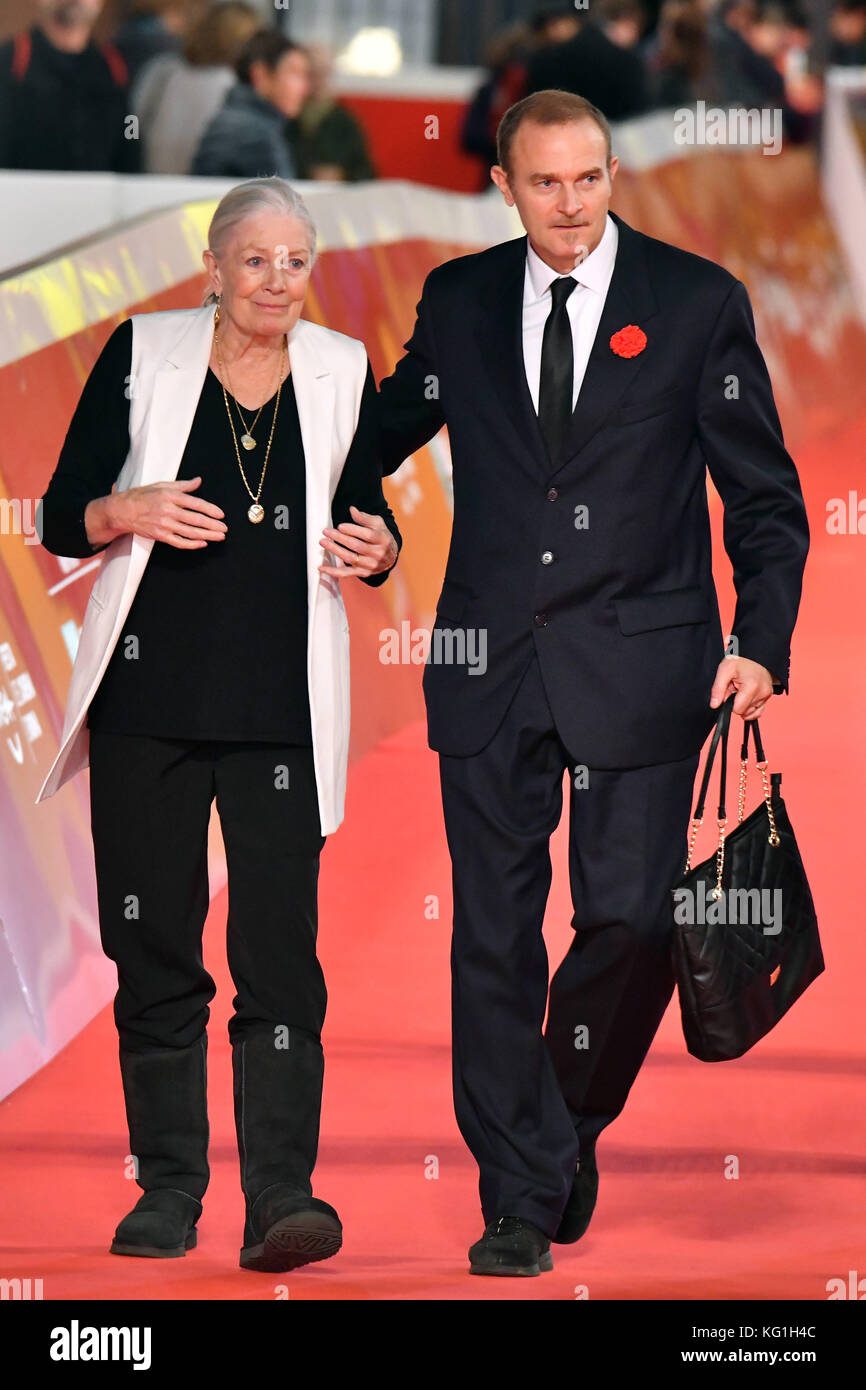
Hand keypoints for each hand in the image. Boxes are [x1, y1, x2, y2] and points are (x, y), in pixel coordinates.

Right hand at [88, 477, 226, 549]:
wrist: (122, 511)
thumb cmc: (142, 496)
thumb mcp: (161, 485)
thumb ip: (182, 485)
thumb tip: (198, 481)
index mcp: (169, 496)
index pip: (195, 503)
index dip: (210, 509)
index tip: (221, 514)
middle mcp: (168, 510)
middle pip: (195, 519)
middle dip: (213, 525)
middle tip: (224, 528)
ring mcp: (164, 525)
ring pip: (190, 532)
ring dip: (207, 535)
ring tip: (219, 536)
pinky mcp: (160, 536)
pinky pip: (179, 542)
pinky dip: (192, 544)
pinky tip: (202, 543)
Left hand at [319, 506, 397, 578]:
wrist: (390, 556)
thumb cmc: (381, 537)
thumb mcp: (378, 524)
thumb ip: (364, 517)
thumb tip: (352, 510)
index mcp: (383, 540)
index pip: (368, 535)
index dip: (353, 530)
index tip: (340, 526)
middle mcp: (378, 554)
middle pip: (357, 546)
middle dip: (340, 538)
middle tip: (326, 531)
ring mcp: (370, 565)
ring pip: (350, 558)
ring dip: (335, 550)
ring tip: (323, 542)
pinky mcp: (363, 573)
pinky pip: (346, 573)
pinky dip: (333, 571)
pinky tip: (322, 567)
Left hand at [709, 656, 773, 720]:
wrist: (755, 653)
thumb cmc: (741, 660)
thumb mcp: (724, 670)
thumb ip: (718, 689)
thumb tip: (714, 705)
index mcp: (752, 687)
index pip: (737, 710)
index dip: (730, 702)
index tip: (731, 689)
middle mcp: (762, 692)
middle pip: (743, 711)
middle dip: (736, 702)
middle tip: (736, 687)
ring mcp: (767, 695)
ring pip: (750, 712)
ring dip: (743, 703)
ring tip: (742, 688)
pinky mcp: (768, 696)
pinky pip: (758, 711)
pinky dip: (750, 707)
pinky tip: (747, 696)